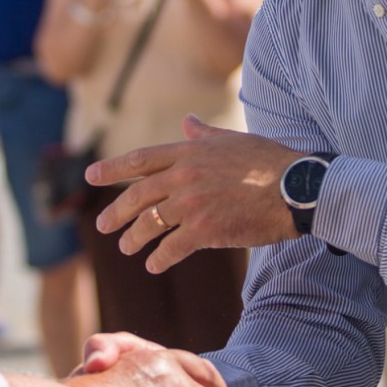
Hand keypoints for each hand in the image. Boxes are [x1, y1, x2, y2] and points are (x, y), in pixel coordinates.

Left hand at [89, 115, 302, 272]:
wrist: (296, 188)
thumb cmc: (269, 162)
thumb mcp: (233, 140)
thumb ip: (204, 134)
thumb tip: (187, 121)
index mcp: (190, 152)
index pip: (141, 159)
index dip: (112, 169)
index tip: (90, 176)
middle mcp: (185, 175)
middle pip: (138, 195)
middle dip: (116, 212)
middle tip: (103, 225)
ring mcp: (194, 203)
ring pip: (151, 223)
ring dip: (134, 238)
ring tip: (127, 248)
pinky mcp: (206, 229)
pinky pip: (172, 247)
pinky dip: (159, 258)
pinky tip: (153, 265)